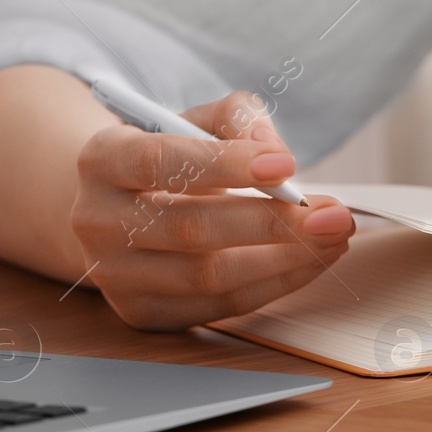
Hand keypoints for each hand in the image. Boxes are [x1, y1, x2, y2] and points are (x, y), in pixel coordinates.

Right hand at [69, 91, 354, 329]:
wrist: (123, 208)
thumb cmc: (172, 158)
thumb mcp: (197, 120)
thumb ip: (238, 119)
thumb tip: (276, 151)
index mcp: (103, 158)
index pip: (161, 161)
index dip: (226, 164)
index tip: (288, 164)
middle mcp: (97, 220)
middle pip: (190, 227)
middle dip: (273, 223)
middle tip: (334, 215)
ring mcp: (114, 275)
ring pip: (207, 276)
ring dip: (284, 260)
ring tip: (335, 238)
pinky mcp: (143, 311)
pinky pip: (219, 306)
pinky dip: (274, 285)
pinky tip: (311, 262)